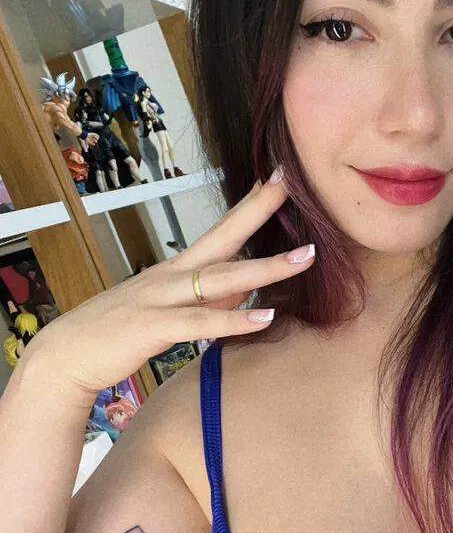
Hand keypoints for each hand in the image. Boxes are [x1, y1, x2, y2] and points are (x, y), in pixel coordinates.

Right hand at [20, 169, 314, 397]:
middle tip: (293, 185)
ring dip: (265, 268)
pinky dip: (234, 319)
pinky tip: (265, 317)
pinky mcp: (153, 327)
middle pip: (225, 238)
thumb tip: (247, 287)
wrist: (67, 355)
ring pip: (221, 278)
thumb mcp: (171, 309)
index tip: (281, 178)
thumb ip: (210, 297)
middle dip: (260, 211)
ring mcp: (162, 298)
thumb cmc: (120, 331)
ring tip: (305, 258)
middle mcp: (172, 275)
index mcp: (177, 268)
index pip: (222, 228)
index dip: (252, 205)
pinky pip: (200, 322)